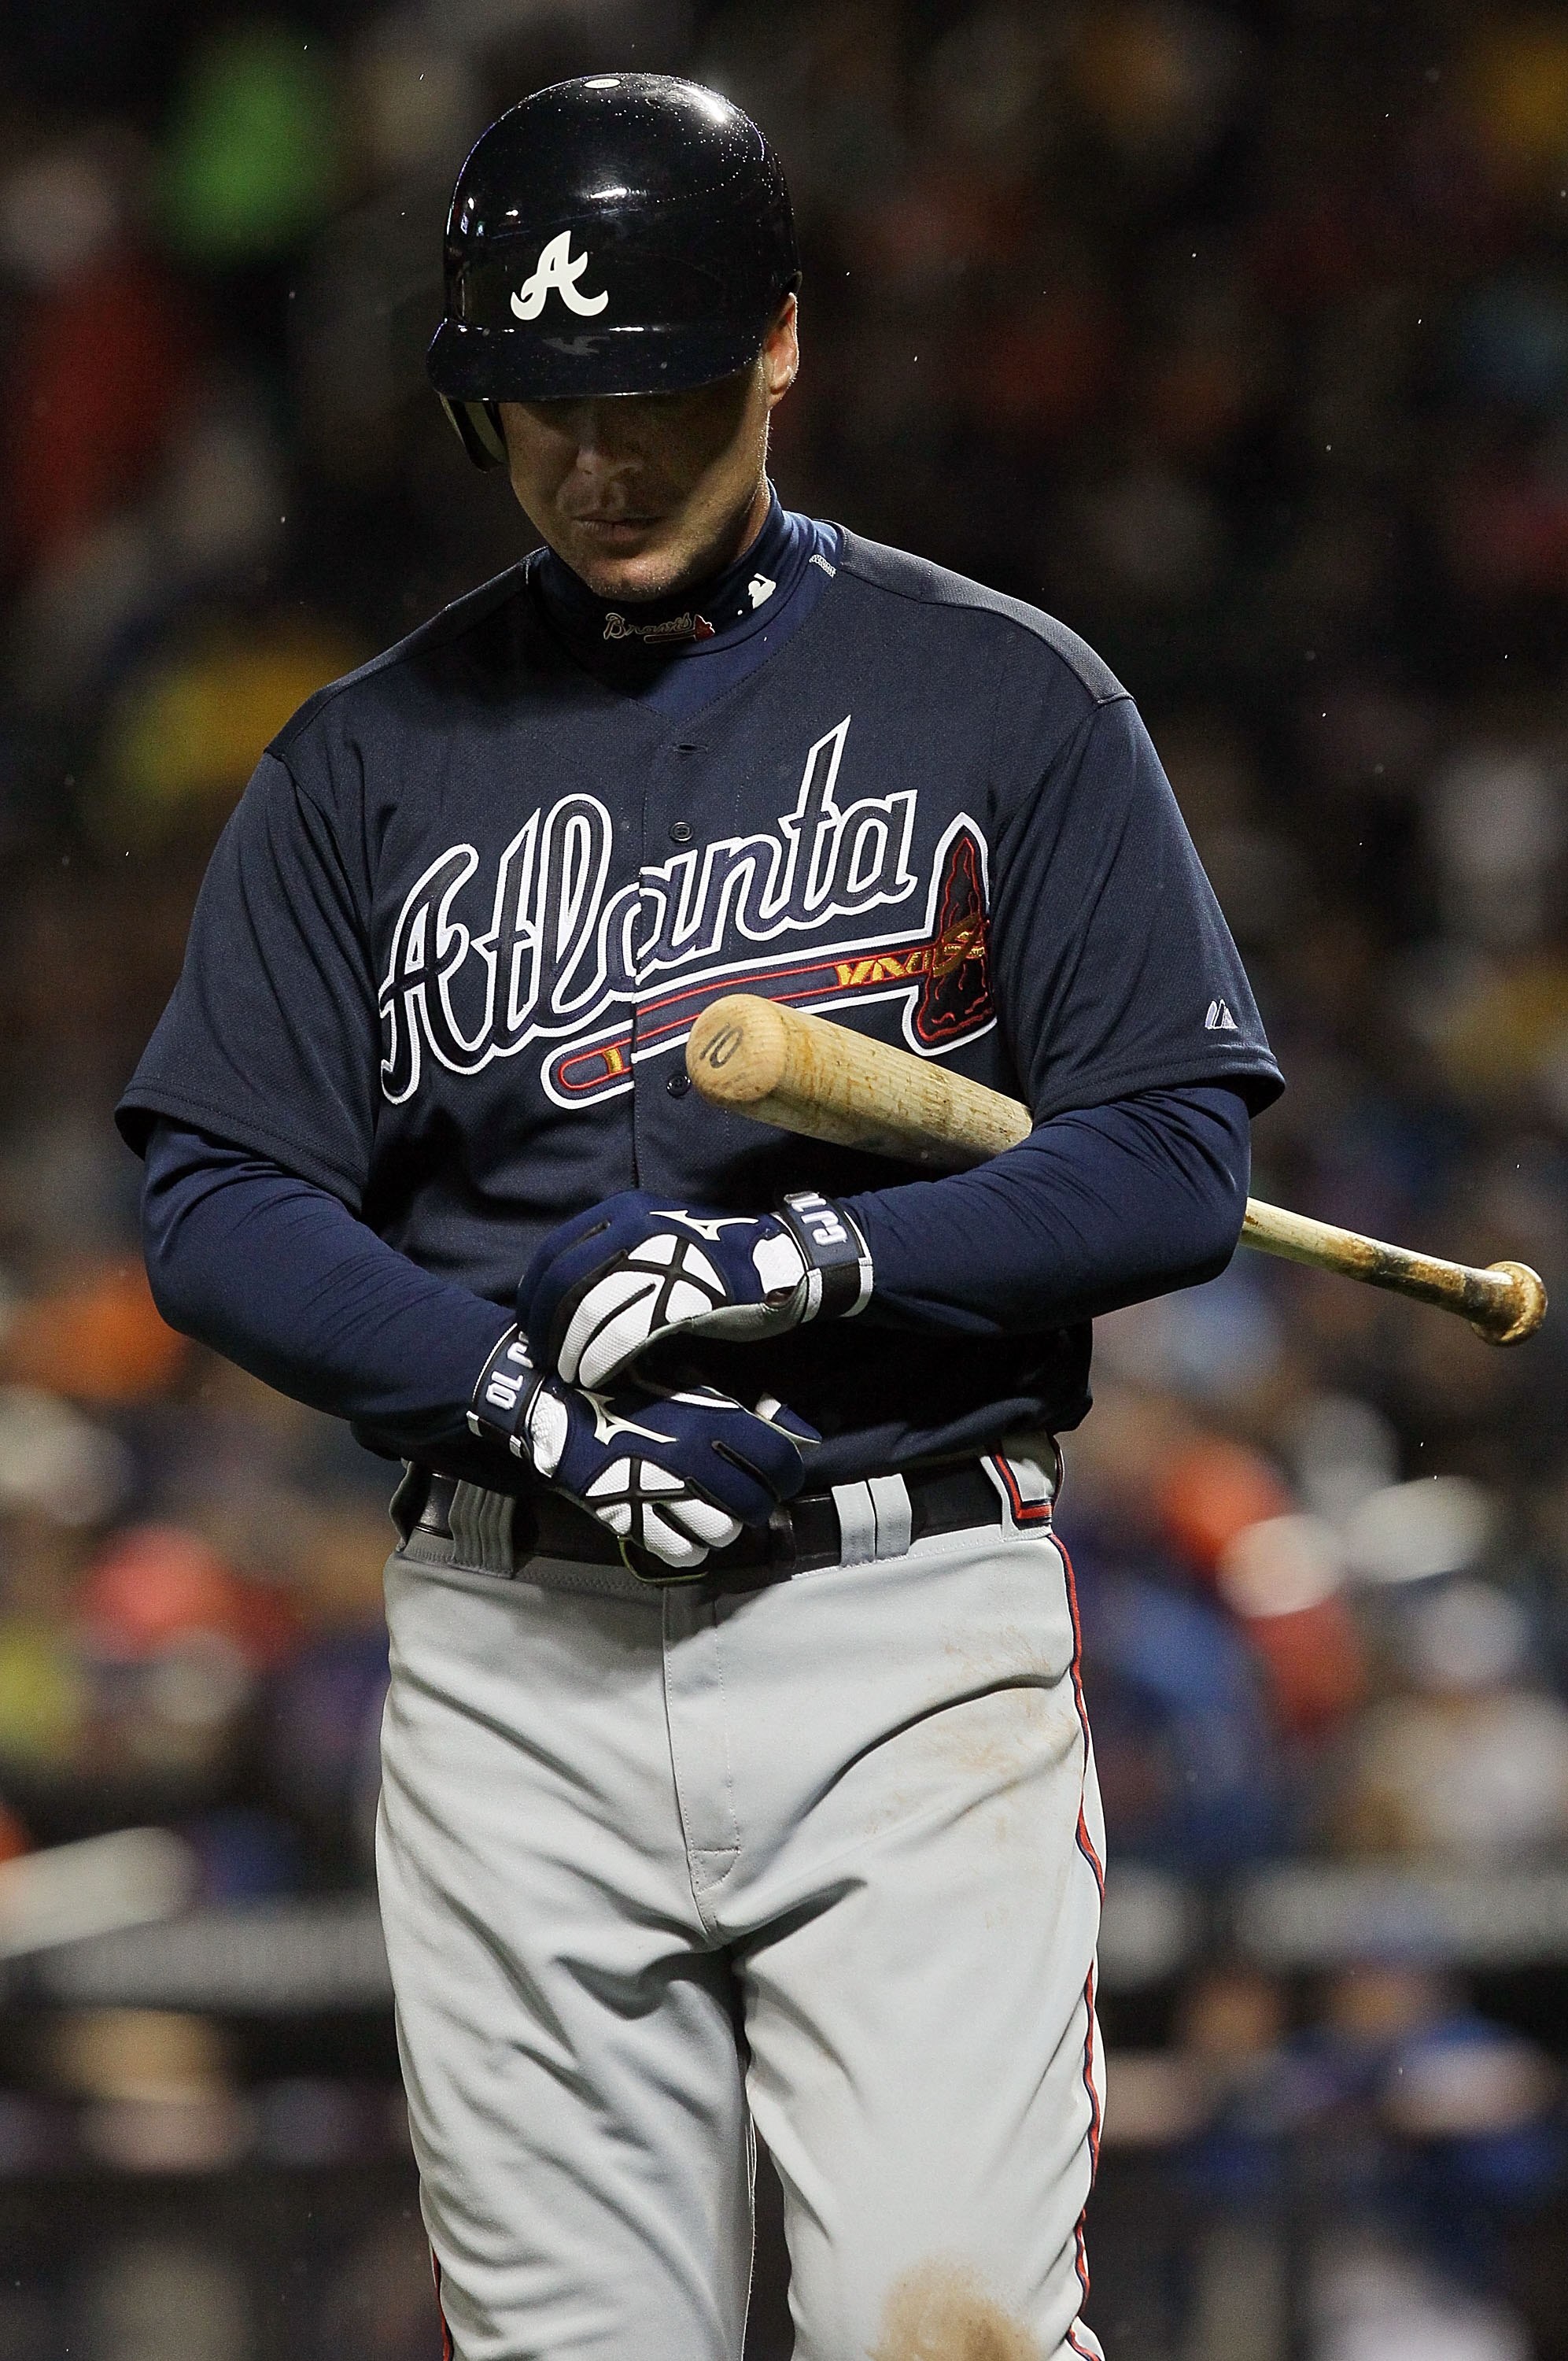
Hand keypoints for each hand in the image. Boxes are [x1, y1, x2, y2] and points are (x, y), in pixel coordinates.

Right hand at [469, 1329, 817, 1573]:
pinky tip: (679, 1526)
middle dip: (753, 1504)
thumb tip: (792, 1428)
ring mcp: (664, 1493)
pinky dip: (689, 1546)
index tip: (776, 1475)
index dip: (785, 1474)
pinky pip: (684, 1554)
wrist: (557, 1403)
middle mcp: (695, 1459)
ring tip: (705, 1510)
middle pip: (754, 1507)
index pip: (780, 1464)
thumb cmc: (628, 1385)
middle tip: (740, 1495)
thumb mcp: (689, 1377)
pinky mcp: (634, 1520)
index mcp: (714, 1419)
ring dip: (720, 1526)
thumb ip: (740, 1408)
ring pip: (722, 1534)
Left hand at [519, 1187, 872, 1388]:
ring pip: (587, 1308)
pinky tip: (597, 1376)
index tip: (537, 1333)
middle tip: (551, 1361)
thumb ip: (611, 1265)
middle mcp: (632, 1225)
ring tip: (573, 1375)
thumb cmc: (714, 1264)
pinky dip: (601, 1358)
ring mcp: (658, 1256)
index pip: (553, 1255)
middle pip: (562, 1283)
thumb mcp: (655, 1245)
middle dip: (547, 1329)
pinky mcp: (682, 1291)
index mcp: (621, 1211)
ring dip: (571, 1349)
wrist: (784, 1263)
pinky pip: (623, 1331)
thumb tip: (561, 1306)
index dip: (534, 1299)